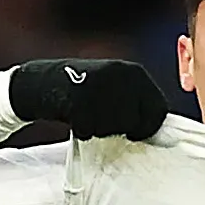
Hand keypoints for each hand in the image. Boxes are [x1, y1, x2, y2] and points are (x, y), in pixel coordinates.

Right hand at [7, 57, 165, 140]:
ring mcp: (101, 86)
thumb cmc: (86, 91)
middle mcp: (120, 76)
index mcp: (134, 73)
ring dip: (102, 130)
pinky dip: (84, 130)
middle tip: (103, 118)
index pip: (158, 110)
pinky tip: (76, 117)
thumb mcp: (117, 86)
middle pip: (137, 123)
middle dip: (122, 129)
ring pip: (115, 128)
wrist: (44, 82)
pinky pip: (92, 130)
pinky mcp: (80, 99)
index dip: (146, 127)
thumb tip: (160, 128)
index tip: (133, 131)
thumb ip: (138, 101)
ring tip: (88, 114)